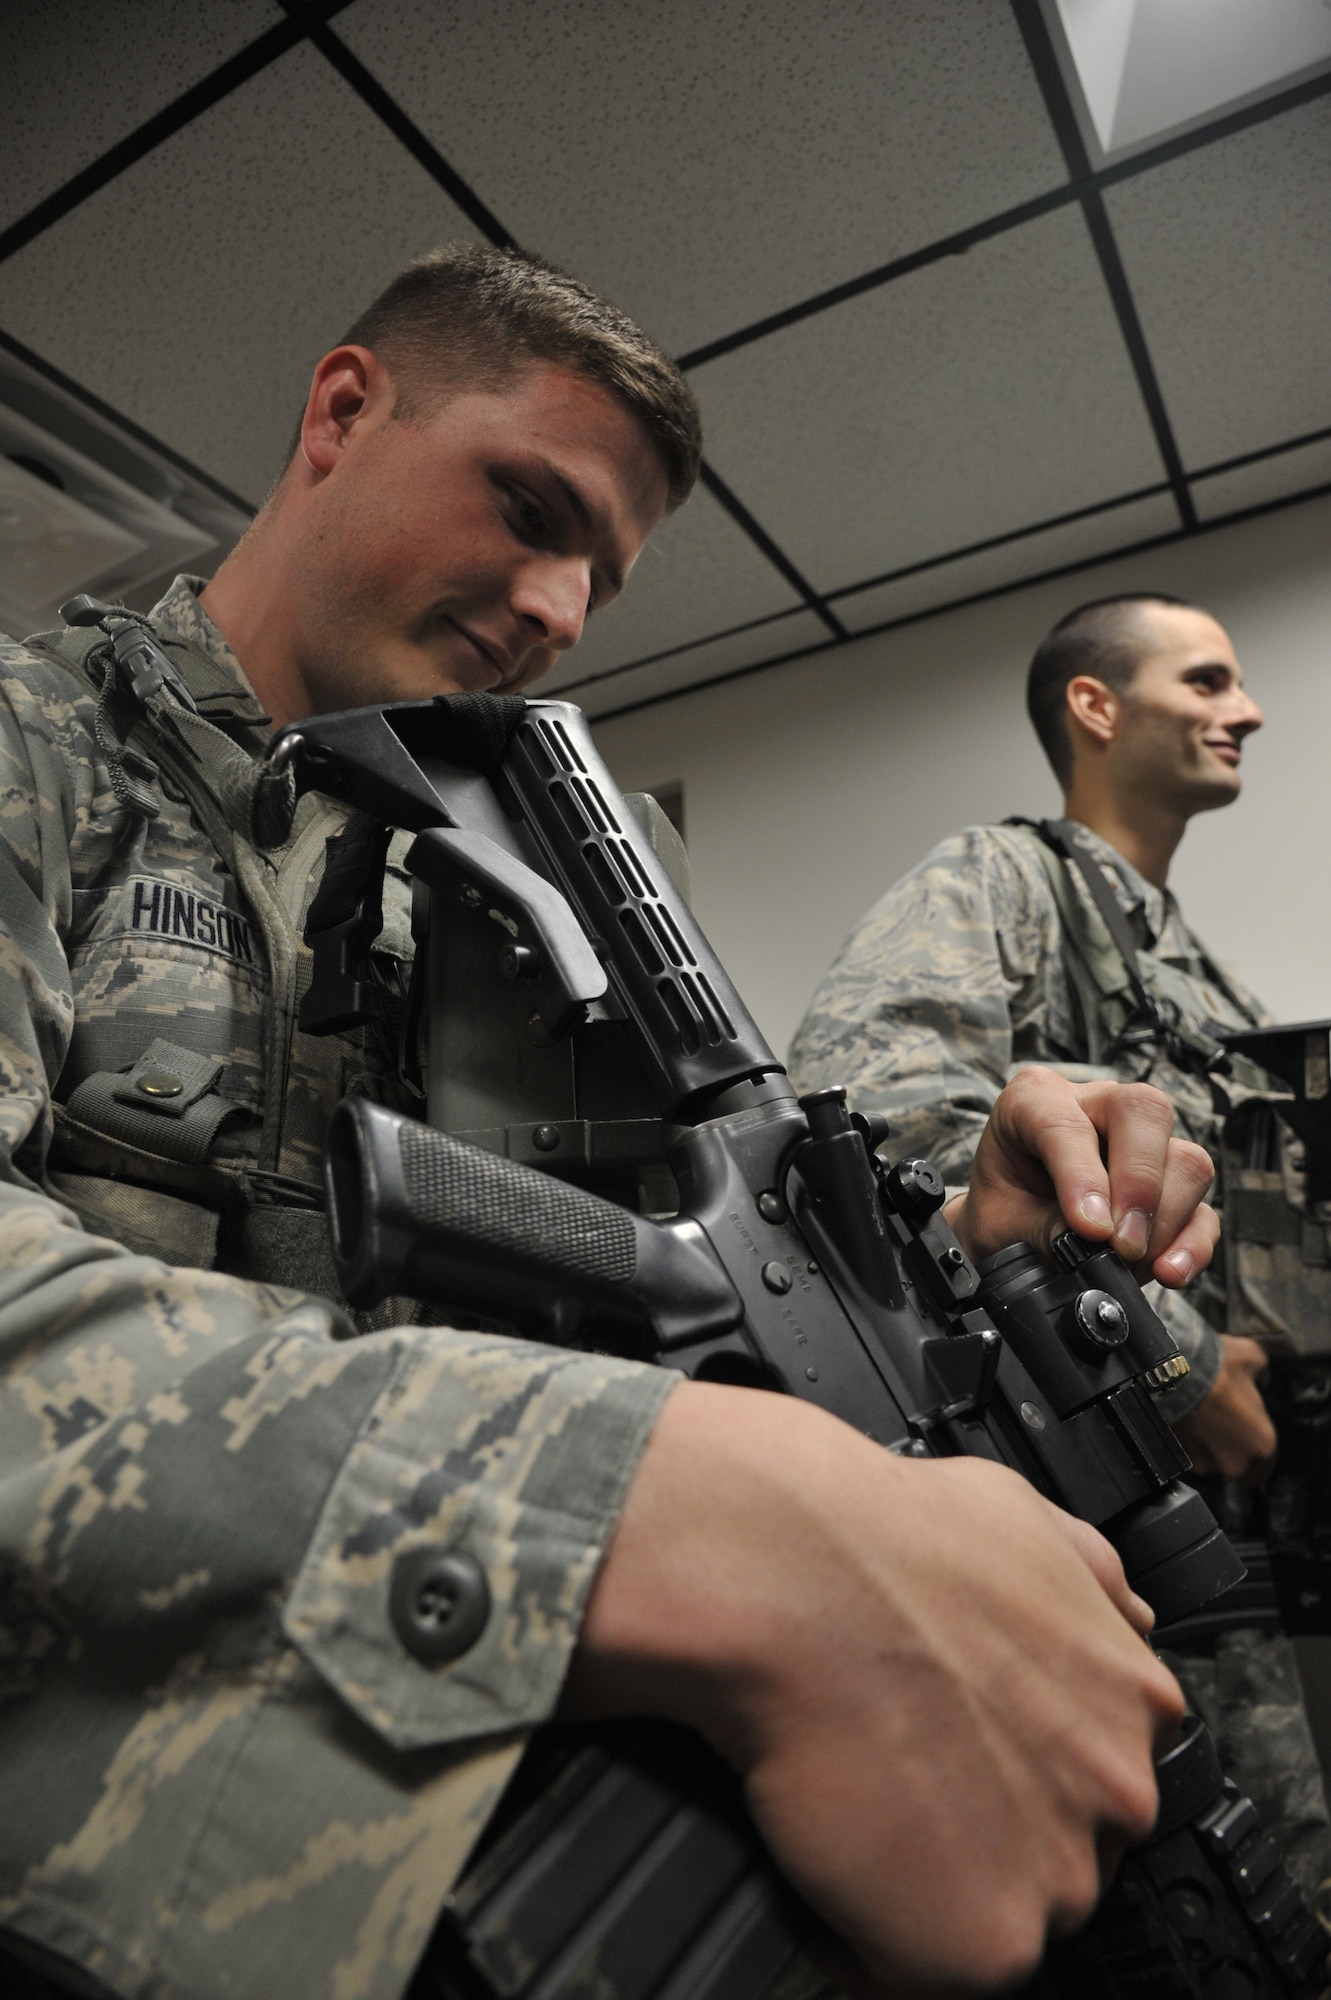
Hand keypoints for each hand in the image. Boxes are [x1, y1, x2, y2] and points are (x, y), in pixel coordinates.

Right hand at [565, 1383, 1182, 1993]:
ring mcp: (1063, 1872)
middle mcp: (1119, 1786)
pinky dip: (869, 1938)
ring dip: (936, 1879)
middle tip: (904, 1779)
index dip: (1020, 1767)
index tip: (968, 1755)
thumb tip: (1118, 1604)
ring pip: (1003, 1908)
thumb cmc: (881, 1537)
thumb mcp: (1024, 1517)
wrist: (791, 1575)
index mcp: (1134, 1695)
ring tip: (859, 1815)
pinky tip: (829, 1861)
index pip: (1099, 1769)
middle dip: (990, 1824)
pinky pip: (923, 1972)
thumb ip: (1087, 1575)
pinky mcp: (986, 1941)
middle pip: (1062, 1845)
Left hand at [945, 1068, 1218, 1288]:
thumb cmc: (1001, 1214)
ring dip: (1164, 1222)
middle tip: (1122, 1245)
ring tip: (1126, 1264)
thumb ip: (1044, 1228)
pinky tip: (1168, 1273)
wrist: (1009, 1236)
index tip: (1089, 1228)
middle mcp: (1095, 1106)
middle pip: (1144, 1112)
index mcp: (1035, 1100)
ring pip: (1185, 1160)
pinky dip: (1191, 1244)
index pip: (1065, 1121)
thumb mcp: (1001, 1223)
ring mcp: (1141, 1142)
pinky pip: (1202, 1208)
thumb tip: (1097, 1244)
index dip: (1082, 1176)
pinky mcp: (1173, 1184)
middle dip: (1139, 1185)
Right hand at [1174, 1335, 1275, 1482]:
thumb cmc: (1214, 1367)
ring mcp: (1205, 1463)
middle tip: (1222, 1421)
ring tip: (1199, 1417)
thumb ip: (1262, 1376)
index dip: (1256, 1447)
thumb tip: (1258, 1380)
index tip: (1247, 1432)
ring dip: (1206, 1445)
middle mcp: (1236, 1461)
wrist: (1169, 1369)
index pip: (1266, 1464)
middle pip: (1237, 1465)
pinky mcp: (1178, 1457)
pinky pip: (1187, 1455)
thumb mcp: (1254, 1357)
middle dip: (1230, 1447)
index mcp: (1262, 1443)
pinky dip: (1186, 1441)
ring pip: (1210, 1461)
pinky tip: (1184, 1419)